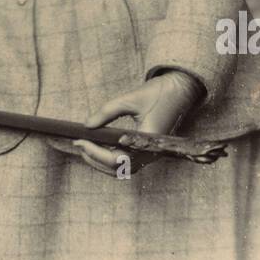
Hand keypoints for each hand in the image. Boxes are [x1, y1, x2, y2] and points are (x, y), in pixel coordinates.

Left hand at [71, 70, 203, 178]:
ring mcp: (150, 153)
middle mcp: (150, 153)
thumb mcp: (130, 99)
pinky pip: (128, 161)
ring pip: (123, 169)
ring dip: (103, 162)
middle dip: (96, 159)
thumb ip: (107, 112)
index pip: (118, 159)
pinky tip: (99, 145)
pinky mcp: (148, 150)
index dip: (96, 153)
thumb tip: (87, 125)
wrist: (180, 90)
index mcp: (148, 143)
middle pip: (118, 169)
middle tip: (79, 143)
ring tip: (86, 146)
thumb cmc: (158, 93)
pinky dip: (112, 158)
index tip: (80, 140)